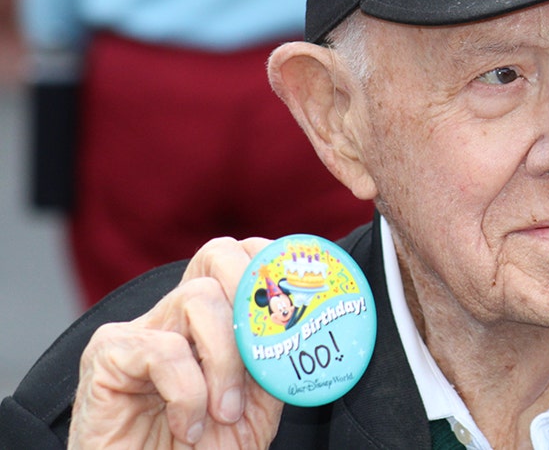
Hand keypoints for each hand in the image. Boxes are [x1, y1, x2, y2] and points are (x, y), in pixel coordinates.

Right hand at [69, 238, 283, 448]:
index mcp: (211, 321)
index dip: (271, 262)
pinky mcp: (107, 356)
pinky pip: (163, 348)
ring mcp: (139, 330)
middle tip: (267, 344)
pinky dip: (188, 392)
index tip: (300, 296)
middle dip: (254, 289)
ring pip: (198, 298)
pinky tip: (188, 426)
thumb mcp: (258, 406)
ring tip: (225, 412)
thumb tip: (308, 325)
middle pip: (218, 255)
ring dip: (226, 360)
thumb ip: (276, 363)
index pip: (240, 257)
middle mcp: (174, 316)